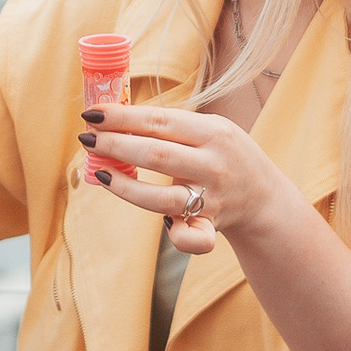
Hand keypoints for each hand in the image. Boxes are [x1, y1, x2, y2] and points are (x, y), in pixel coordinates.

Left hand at [80, 104, 294, 255]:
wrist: (263, 198)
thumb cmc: (224, 155)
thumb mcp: (210, 129)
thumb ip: (171, 126)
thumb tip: (115, 118)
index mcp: (213, 133)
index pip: (160, 120)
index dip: (122, 116)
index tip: (92, 113)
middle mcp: (214, 164)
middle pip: (156, 154)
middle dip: (115, 145)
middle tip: (86, 138)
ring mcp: (212, 198)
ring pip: (161, 198)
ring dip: (124, 185)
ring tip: (97, 172)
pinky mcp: (210, 227)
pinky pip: (192, 237)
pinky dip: (176, 234)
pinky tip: (160, 225)